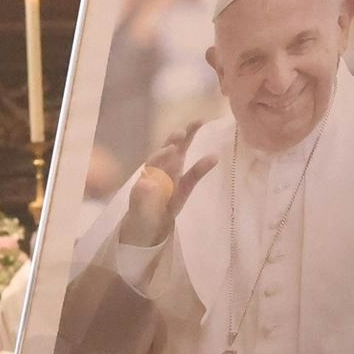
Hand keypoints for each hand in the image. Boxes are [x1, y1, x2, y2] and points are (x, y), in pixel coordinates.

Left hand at [114, 130, 212, 246]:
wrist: (148, 230)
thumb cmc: (141, 218)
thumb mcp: (139, 210)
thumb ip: (142, 198)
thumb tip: (147, 183)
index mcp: (146, 176)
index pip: (154, 163)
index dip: (162, 155)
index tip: (170, 149)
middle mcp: (159, 171)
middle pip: (167, 150)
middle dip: (174, 138)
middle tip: (183, 130)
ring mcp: (173, 176)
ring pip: (181, 154)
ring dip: (188, 138)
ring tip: (198, 122)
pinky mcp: (184, 186)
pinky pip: (194, 175)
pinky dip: (202, 166)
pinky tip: (214, 156)